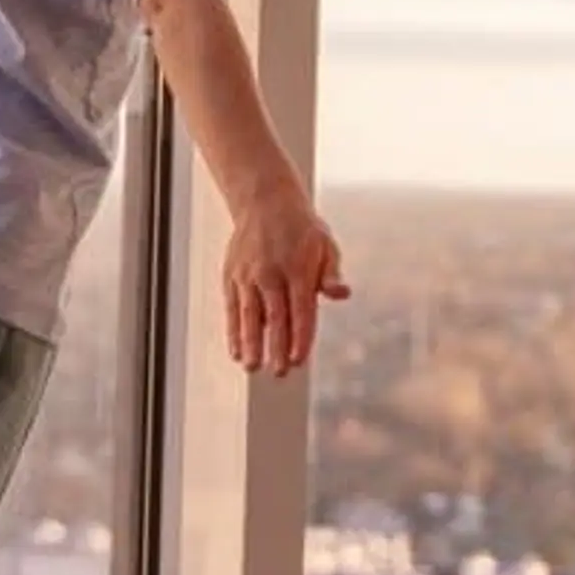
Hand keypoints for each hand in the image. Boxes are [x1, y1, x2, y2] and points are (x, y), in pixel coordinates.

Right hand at [224, 184, 347, 377]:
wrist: (264, 201)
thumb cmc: (302, 230)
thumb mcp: (325, 245)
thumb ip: (331, 274)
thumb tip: (342, 294)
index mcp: (298, 268)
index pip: (301, 310)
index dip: (300, 336)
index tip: (299, 360)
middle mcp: (271, 273)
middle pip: (275, 316)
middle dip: (277, 347)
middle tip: (279, 373)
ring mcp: (248, 275)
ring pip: (250, 314)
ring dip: (251, 343)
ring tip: (253, 367)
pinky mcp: (232, 276)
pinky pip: (233, 308)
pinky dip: (233, 331)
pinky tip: (236, 352)